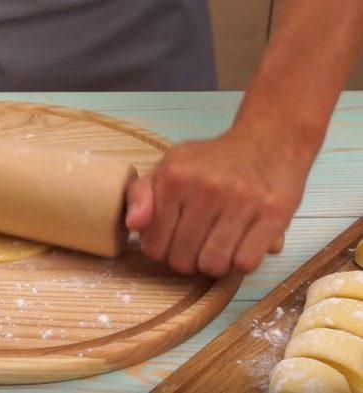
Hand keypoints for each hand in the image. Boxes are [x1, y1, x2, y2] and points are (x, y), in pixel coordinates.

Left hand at [125, 130, 309, 276]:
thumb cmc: (210, 160)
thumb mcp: (168, 167)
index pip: (154, 245)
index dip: (159, 251)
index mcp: (175, 177)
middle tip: (192, 247)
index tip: (168, 241)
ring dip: (211, 265)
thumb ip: (141, 194)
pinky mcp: (274, 214)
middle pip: (182, 259)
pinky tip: (236, 248)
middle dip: (183, 260)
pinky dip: (238, 264)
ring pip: (214, 265)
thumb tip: (133, 225)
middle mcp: (207, 188)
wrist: (267, 140)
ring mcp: (243, 201)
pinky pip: (246, 263)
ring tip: (213, 249)